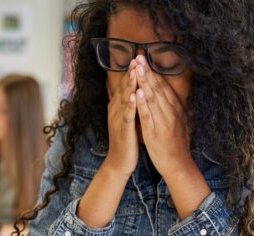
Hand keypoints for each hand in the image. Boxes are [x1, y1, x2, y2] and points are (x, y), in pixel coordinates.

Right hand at [103, 59, 138, 176]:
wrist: (119, 161)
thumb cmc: (125, 139)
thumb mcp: (125, 118)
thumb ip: (126, 104)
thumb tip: (127, 90)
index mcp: (118, 107)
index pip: (125, 85)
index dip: (131, 71)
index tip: (138, 57)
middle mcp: (115, 110)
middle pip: (124, 87)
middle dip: (131, 72)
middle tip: (137, 57)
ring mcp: (118, 119)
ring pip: (124, 98)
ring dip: (130, 84)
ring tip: (135, 70)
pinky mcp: (123, 130)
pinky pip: (127, 115)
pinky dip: (130, 104)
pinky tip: (134, 95)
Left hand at [134, 55, 191, 177]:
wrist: (178, 163)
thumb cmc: (176, 143)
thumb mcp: (179, 121)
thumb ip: (174, 107)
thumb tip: (169, 94)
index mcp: (175, 109)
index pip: (163, 86)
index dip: (153, 71)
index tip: (145, 58)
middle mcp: (170, 112)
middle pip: (158, 88)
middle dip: (147, 71)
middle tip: (139, 56)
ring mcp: (163, 122)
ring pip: (152, 98)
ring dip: (145, 82)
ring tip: (138, 68)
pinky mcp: (155, 132)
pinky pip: (148, 116)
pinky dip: (143, 103)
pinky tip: (138, 92)